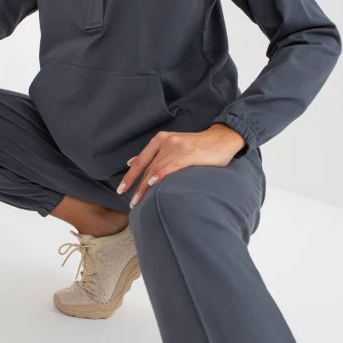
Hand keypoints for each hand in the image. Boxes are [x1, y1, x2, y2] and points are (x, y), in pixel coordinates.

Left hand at [117, 124, 246, 208]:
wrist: (221, 140)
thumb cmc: (198, 147)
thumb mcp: (173, 147)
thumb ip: (156, 155)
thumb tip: (132, 162)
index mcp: (160, 140)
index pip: (141, 160)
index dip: (130, 175)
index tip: (121, 189)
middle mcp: (166, 141)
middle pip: (146, 166)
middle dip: (136, 185)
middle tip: (130, 202)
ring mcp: (176, 147)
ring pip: (155, 169)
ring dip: (145, 187)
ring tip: (139, 201)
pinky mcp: (187, 153)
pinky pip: (170, 166)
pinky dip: (160, 175)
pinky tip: (152, 184)